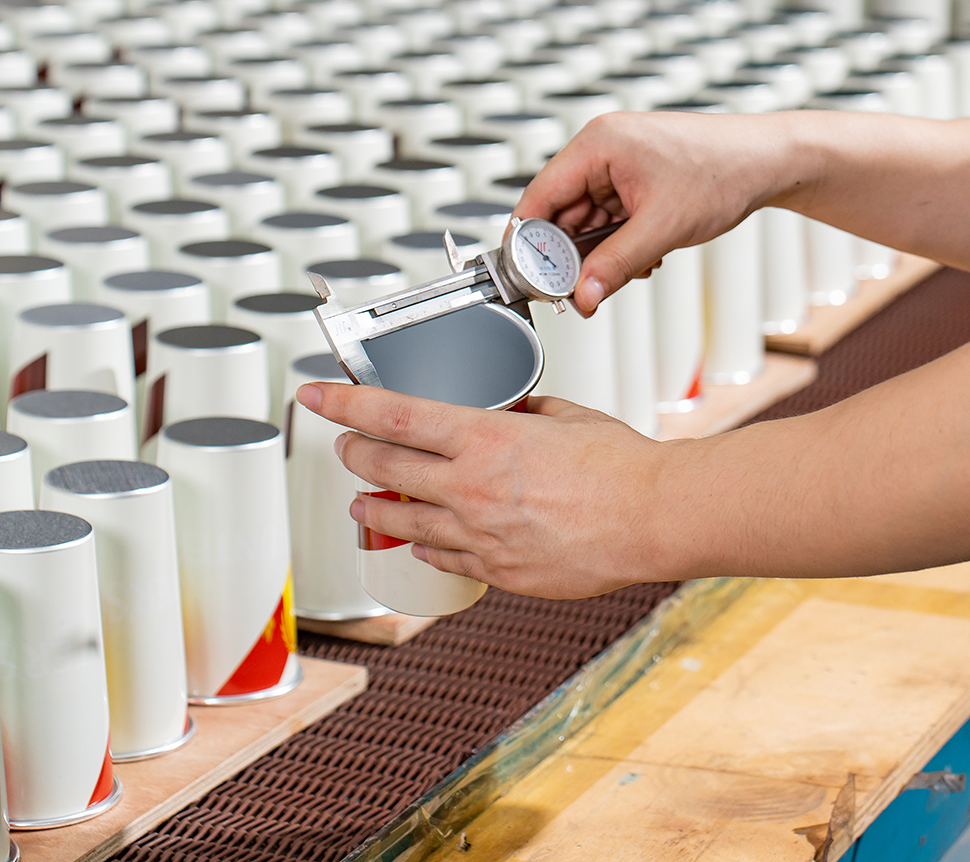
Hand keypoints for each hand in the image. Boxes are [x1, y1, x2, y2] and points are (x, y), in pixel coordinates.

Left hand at [300, 382, 670, 598]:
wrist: (653, 518)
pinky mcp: (498, 570)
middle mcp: (472, 486)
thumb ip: (526, 413)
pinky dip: (425, 545)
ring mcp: (480, 533)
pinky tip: (419, 541)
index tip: (316, 397)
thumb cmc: (621, 465)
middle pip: (384, 468)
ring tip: (360, 500)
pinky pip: (443, 557)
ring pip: (402, 520)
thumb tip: (510, 411)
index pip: (392, 417)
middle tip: (343, 446)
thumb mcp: (568, 417)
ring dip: (373, 506)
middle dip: (352, 453)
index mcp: (486, 438)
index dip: (344, 405)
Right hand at [517, 109, 797, 314]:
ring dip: (606, 252)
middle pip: (562, 213)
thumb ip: (615, 265)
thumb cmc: (724, 172)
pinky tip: (650, 253)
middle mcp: (603, 149)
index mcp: (598, 144)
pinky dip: (624, 242)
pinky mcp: (637, 179)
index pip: (540, 196)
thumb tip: (581, 297)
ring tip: (640, 262)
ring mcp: (620, 164)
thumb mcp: (662, 228)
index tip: (526, 280)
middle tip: (585, 290)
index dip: (527, 242)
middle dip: (576, 254)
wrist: (769, 161)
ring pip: (589, 221)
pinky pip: (612, 219)